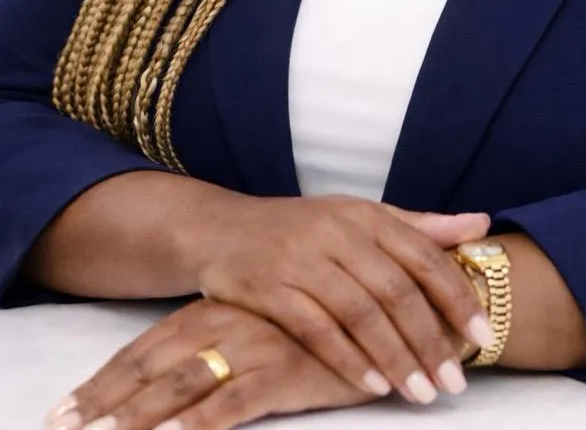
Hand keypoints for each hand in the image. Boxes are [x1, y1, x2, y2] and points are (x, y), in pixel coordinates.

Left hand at [46, 297, 380, 429]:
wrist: (383, 308)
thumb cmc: (316, 321)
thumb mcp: (259, 323)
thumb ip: (219, 338)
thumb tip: (173, 377)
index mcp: (213, 310)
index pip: (143, 348)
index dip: (102, 381)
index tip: (61, 410)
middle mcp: (225, 322)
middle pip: (150, 366)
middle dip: (103, 402)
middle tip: (63, 428)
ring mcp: (253, 344)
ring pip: (182, 383)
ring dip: (139, 415)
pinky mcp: (285, 370)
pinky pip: (235, 400)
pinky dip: (202, 421)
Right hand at [185, 194, 494, 402]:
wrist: (222, 229)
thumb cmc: (303, 228)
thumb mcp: (361, 217)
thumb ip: (419, 227)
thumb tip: (481, 223)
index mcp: (367, 214)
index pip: (423, 255)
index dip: (456, 296)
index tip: (483, 335)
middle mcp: (338, 232)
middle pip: (396, 290)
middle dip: (430, 339)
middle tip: (454, 381)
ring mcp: (303, 259)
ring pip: (360, 313)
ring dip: (395, 356)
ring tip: (422, 392)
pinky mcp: (270, 287)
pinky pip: (316, 328)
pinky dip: (348, 359)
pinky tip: (373, 385)